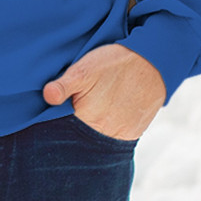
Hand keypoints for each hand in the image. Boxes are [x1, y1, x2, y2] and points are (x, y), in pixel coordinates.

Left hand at [42, 44, 165, 140]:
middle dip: (75, 123)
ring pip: (96, 137)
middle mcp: (102, 133)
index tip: (60, 106)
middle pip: (80, 134)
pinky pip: (114, 136)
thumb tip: (47, 96)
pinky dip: (108, 127)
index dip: (58, 117)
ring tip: (97, 104)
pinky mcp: (132, 134)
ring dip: (92, 126)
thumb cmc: (114, 63)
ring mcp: (119, 136)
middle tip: (81, 102)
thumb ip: (64, 85)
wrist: (152, 63)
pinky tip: (108, 110)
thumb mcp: (84, 68)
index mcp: (86, 118)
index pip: (63, 128)